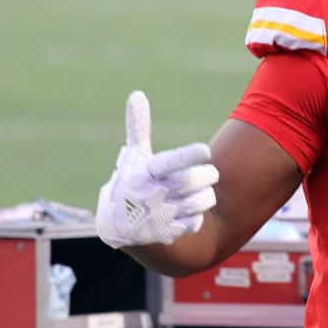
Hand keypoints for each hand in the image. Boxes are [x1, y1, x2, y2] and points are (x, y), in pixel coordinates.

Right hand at [96, 91, 217, 248]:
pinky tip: (189, 212)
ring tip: (200, 191)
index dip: (188, 156)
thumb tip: (136, 94)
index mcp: (145, 173)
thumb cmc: (132, 182)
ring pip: (201, 201)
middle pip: (194, 181)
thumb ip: (139, 128)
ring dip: (207, 195)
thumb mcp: (134, 156)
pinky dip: (198, 216)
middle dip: (208, 175)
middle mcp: (151, 195)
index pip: (170, 162)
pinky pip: (196, 222)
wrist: (118, 225)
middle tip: (209, 173)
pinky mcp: (166, 233)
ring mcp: (159, 215)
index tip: (206, 151)